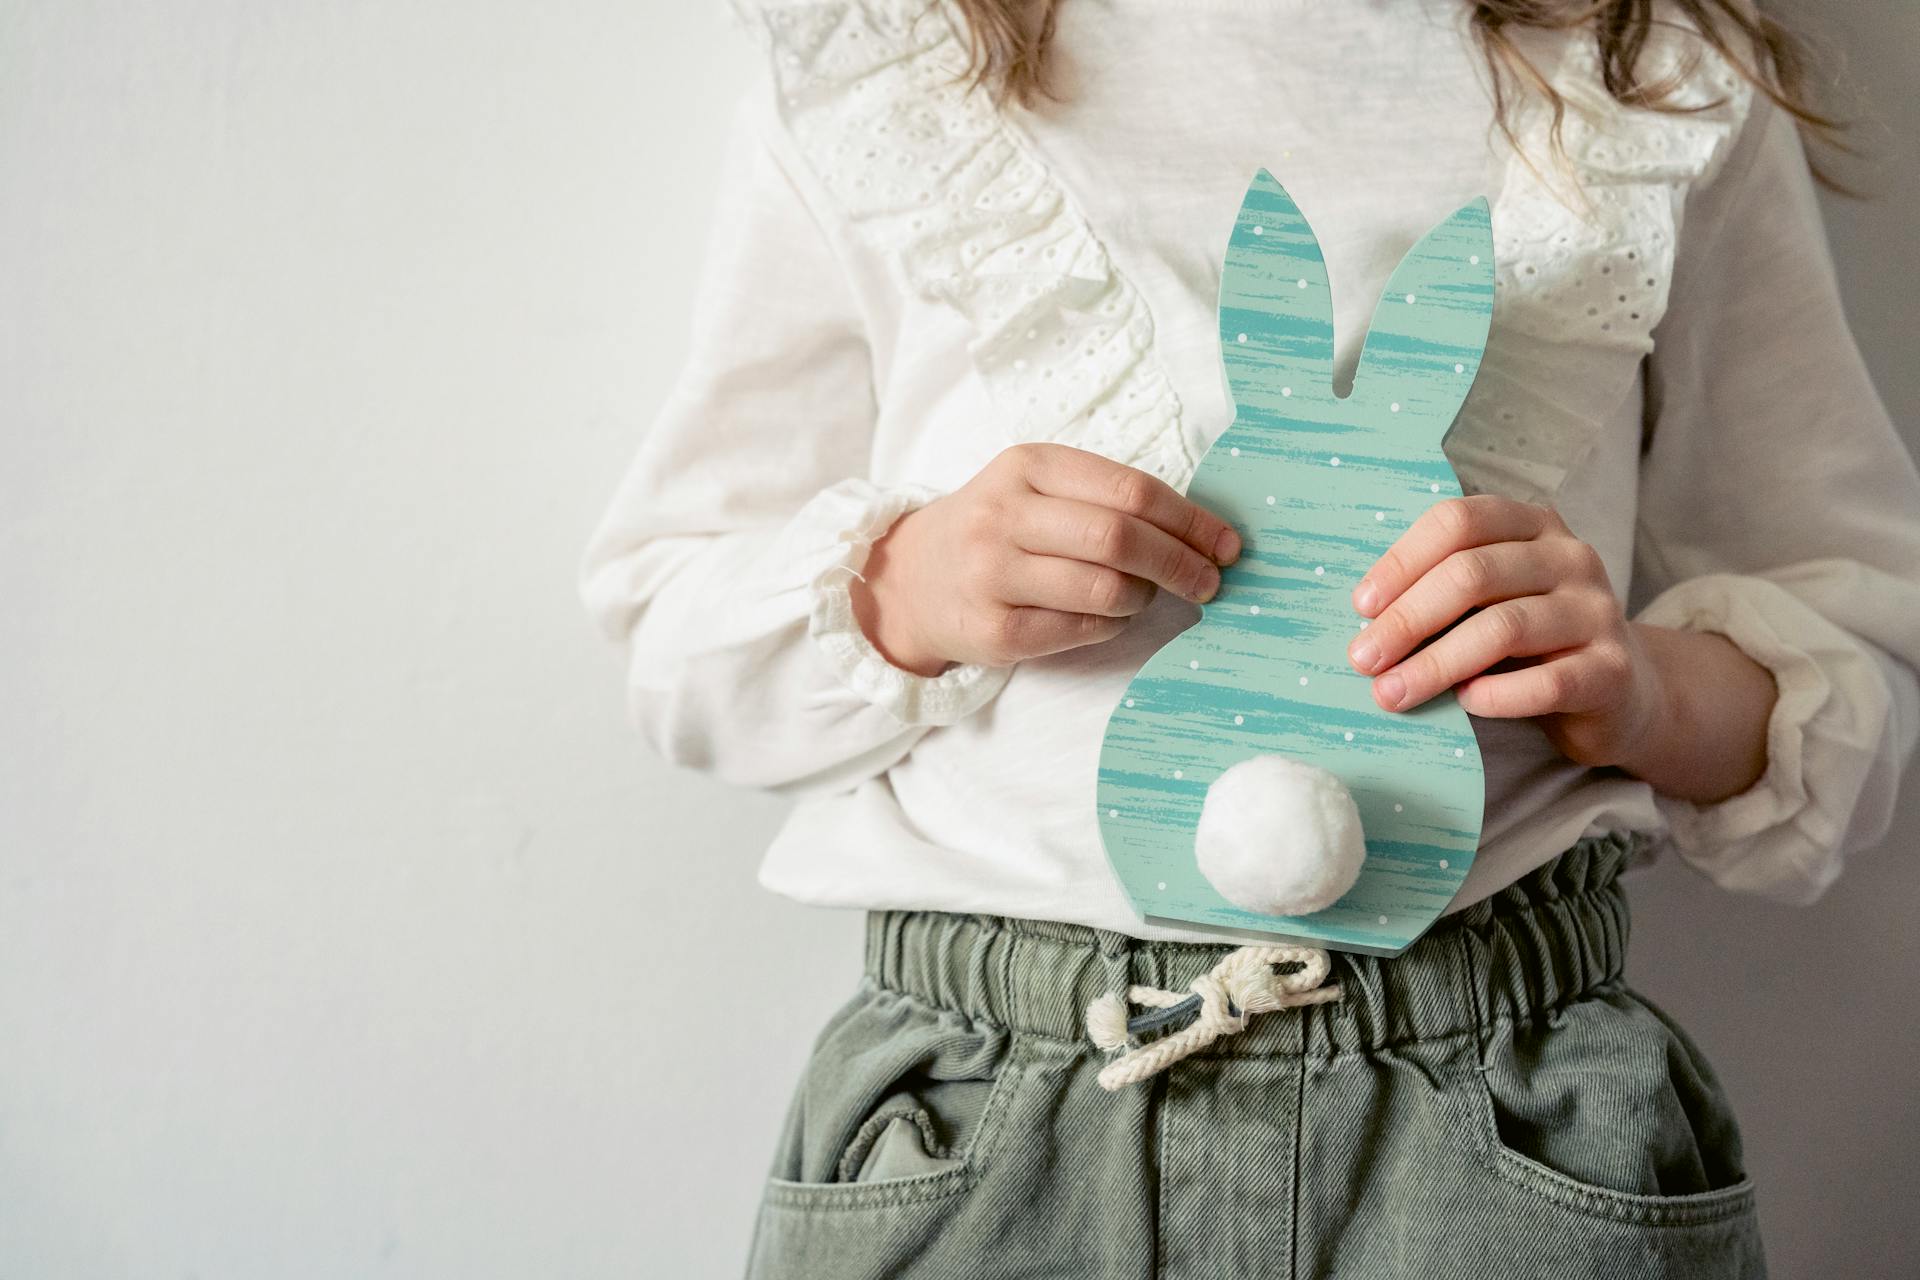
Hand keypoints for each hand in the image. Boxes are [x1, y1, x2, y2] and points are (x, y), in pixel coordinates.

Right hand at [850, 443, 1242, 674]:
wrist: (909, 579)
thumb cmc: (995, 529)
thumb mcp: (1034, 487)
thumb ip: (1102, 496)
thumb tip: (1201, 532)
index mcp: (1027, 465)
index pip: (1130, 489)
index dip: (1190, 520)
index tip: (1225, 543)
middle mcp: (1004, 514)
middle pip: (1120, 538)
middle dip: (1180, 562)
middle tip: (1210, 580)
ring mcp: (993, 574)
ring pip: (1105, 588)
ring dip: (1143, 597)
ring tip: (1144, 596)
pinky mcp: (994, 631)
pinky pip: (1082, 630)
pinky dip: (1112, 625)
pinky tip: (1109, 616)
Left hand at [1344, 494, 1666, 768]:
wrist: (1619, 693)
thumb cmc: (1531, 642)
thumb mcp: (1490, 600)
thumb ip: (1442, 592)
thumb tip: (1363, 618)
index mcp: (1532, 525)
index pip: (1458, 522)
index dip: (1402, 561)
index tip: (1360, 606)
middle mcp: (1571, 557)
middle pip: (1473, 574)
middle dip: (1407, 619)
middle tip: (1362, 659)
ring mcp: (1597, 611)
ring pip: (1504, 628)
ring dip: (1436, 663)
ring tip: (1391, 693)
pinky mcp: (1612, 670)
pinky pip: (1546, 682)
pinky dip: (1497, 695)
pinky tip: (1465, 704)